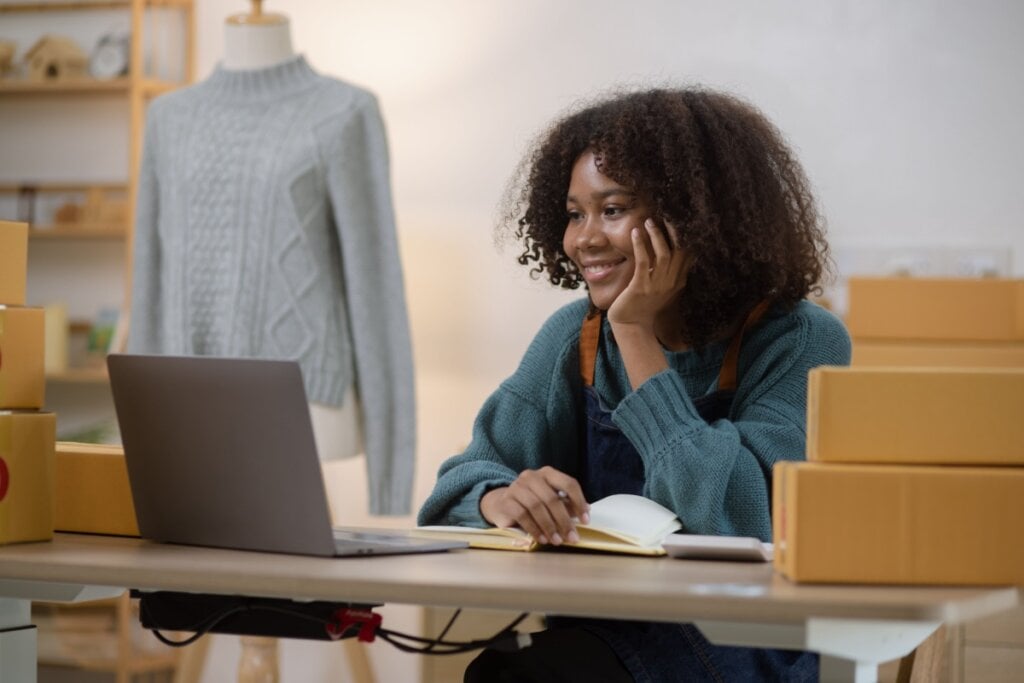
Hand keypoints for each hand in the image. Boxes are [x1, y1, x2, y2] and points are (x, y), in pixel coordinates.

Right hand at [479, 466, 589, 545]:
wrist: (501, 504)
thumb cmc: (531, 502)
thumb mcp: (550, 501)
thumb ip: (566, 505)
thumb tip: (586, 511)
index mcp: (547, 473)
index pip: (568, 483)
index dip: (579, 502)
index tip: (585, 521)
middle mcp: (531, 477)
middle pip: (552, 498)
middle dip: (564, 520)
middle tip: (571, 537)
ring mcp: (517, 487)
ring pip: (537, 507)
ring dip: (549, 526)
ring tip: (556, 541)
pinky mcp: (506, 501)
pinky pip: (522, 515)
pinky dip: (534, 529)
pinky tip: (542, 539)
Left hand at [607, 218, 693, 332]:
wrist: (632, 325)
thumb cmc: (644, 304)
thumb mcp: (662, 287)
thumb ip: (670, 270)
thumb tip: (673, 248)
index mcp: (678, 281)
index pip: (688, 253)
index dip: (686, 235)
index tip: (681, 217)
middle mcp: (671, 282)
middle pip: (679, 251)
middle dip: (674, 230)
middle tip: (668, 212)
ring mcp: (656, 285)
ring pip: (663, 254)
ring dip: (656, 235)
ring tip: (649, 220)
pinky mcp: (640, 287)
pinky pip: (643, 262)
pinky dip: (640, 245)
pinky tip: (635, 233)